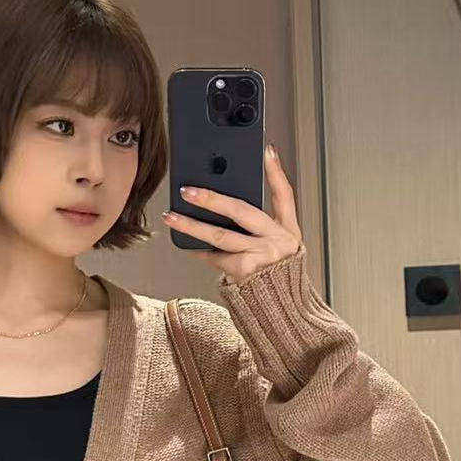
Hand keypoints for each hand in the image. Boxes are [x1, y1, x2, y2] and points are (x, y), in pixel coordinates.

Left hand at [162, 143, 301, 284]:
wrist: (281, 310)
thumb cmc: (274, 276)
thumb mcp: (278, 248)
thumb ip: (261, 228)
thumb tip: (223, 205)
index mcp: (288, 230)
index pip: (284, 195)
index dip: (276, 172)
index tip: (265, 150)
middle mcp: (278, 240)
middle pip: (241, 211)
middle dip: (212, 198)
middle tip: (188, 190)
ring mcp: (261, 256)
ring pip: (220, 235)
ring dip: (192, 225)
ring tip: (172, 217)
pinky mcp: (245, 272)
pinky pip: (217, 257)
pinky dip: (202, 252)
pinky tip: (189, 246)